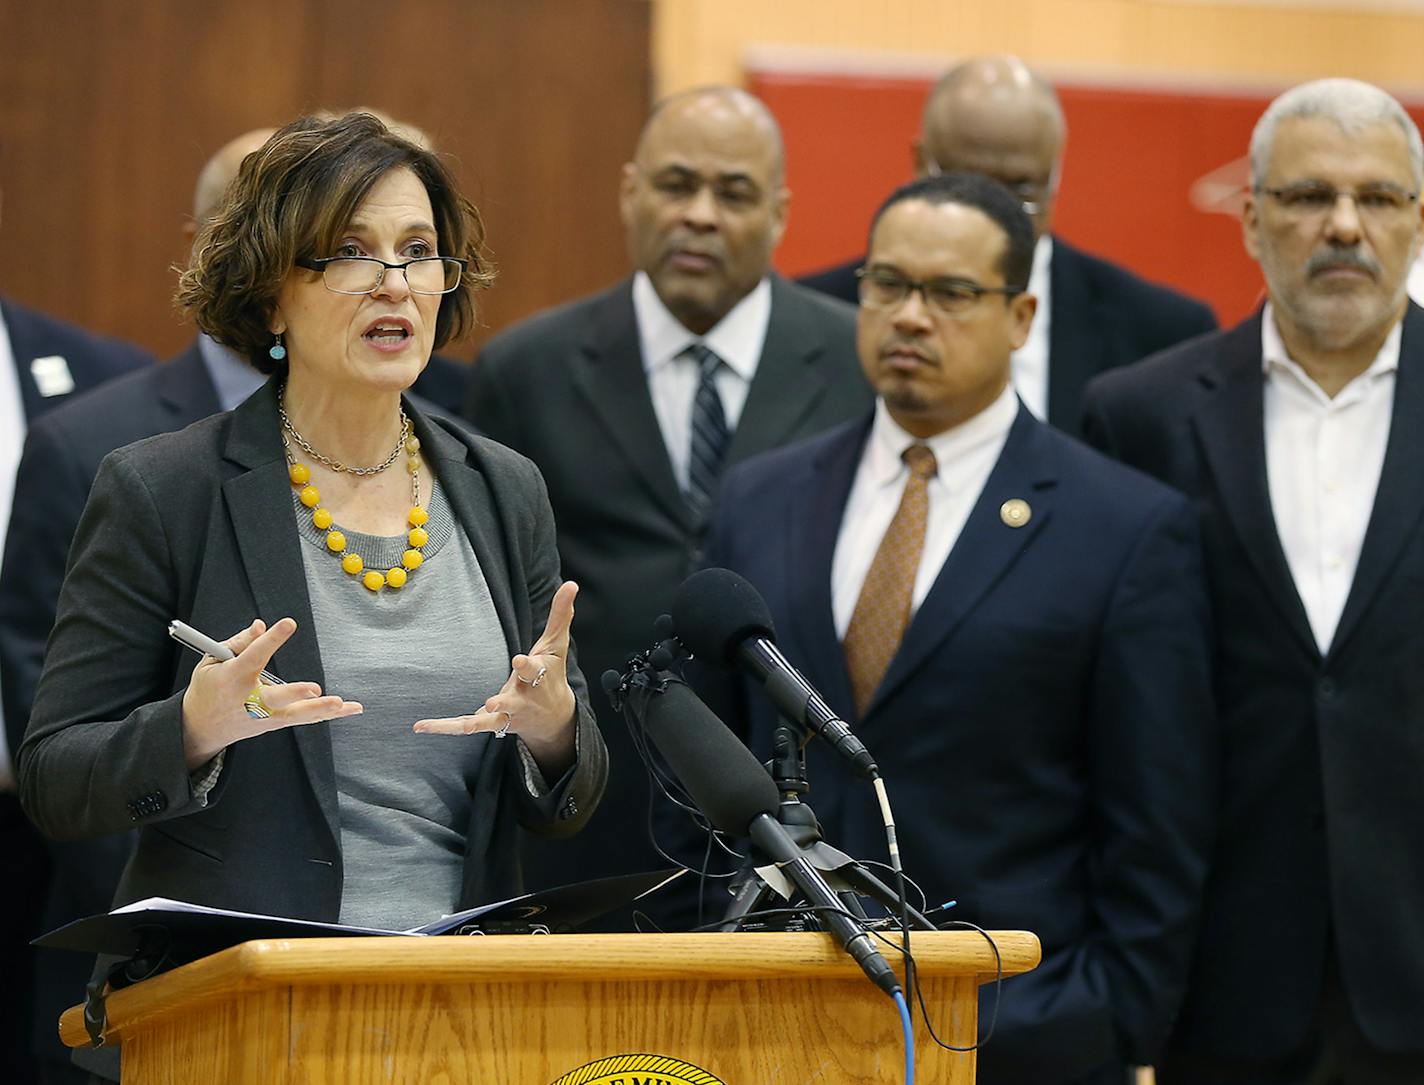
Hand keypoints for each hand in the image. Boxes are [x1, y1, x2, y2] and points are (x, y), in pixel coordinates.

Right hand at [180, 618, 362, 770]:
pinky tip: (350, 708)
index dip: (271, 639)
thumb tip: (261, 626)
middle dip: (294, 694)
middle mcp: (250, 699)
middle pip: (275, 697)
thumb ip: (239, 642)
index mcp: (232, 678)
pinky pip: (304, 718)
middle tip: (314, 689)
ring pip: (295, 714)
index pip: (253, 656)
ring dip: (320, 709)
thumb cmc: (210, 687)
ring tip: (342, 704)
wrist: (201, 726)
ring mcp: (264, 715)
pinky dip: (326, 714)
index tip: (289, 624)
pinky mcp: (274, 723)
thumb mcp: (212, 661)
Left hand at [414, 582, 579, 775]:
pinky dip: (444, 727)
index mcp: (537, 677)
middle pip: (513, 702)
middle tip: (493, 702)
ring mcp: (506, 714)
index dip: (526, 666)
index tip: (519, 661)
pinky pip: (466, 725)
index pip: (532, 670)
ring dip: (477, 722)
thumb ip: (560, 614)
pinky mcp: (491, 722)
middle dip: (504, 703)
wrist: (554, 717)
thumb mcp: (556, 644)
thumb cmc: (553, 673)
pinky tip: (421, 726)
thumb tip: (572, 584)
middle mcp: (523, 699)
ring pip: (490, 721)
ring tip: (463, 726)